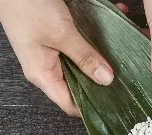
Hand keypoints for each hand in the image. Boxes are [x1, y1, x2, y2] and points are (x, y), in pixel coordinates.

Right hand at [0, 0, 117, 115]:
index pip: (70, 104)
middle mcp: (46, 67)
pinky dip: (94, 39)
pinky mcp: (55, 37)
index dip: (92, 107)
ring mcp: (51, 52)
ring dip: (100, 56)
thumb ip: (84, 57)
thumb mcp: (61, 33)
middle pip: (79, 85)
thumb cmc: (26, 7)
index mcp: (43, 75)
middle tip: (125, 78)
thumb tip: (106, 80)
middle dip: (101, 80)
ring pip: (81, 63)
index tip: (116, 102)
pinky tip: (110, 29)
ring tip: (122, 54)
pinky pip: (79, 44)